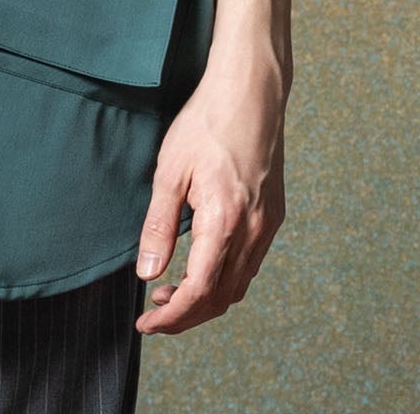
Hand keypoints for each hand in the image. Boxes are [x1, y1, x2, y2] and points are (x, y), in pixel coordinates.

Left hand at [132, 59, 287, 334]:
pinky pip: (251, 264)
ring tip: (171, 294)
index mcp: (224, 222)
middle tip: (153, 316)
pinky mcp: (274, 216)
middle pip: (221, 298)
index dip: (171, 317)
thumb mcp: (170, 170)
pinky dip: (225, 279)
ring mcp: (269, 225)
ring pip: (239, 285)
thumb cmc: (206, 124)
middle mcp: (253, 231)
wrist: (251, 93)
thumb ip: (159, 225)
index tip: (145, 324)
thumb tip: (147, 274)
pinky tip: (202, 267)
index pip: (198, 291)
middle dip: (186, 316)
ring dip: (206, 300)